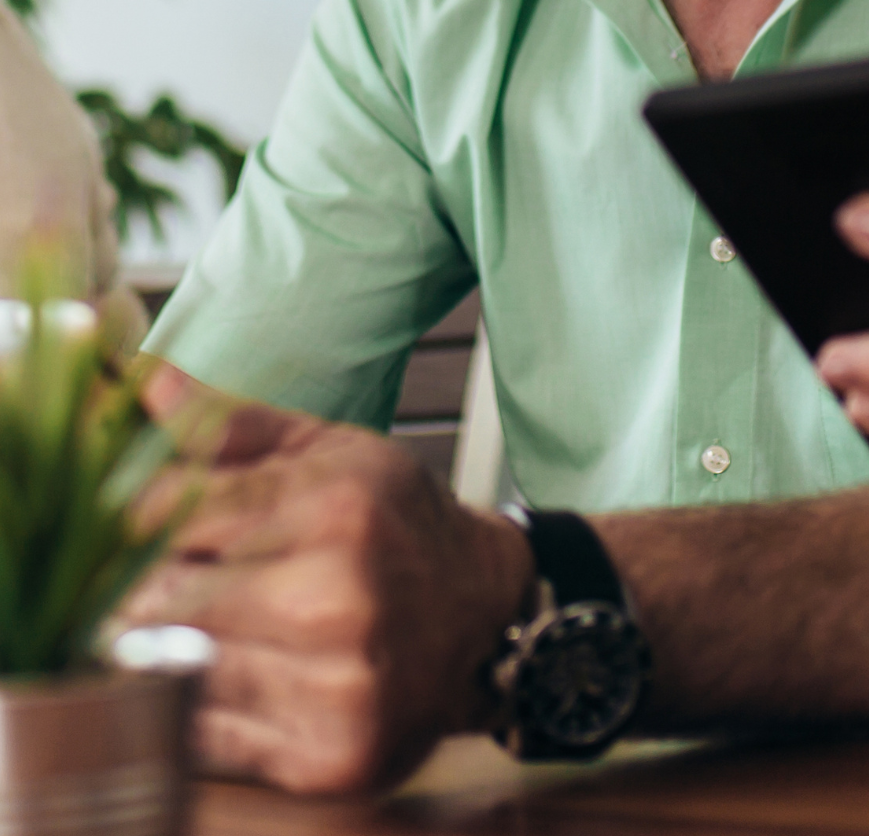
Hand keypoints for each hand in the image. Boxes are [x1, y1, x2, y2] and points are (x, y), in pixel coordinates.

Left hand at [118, 366, 531, 794]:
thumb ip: (229, 424)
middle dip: (136, 590)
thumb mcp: (328, 452)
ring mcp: (334, 682)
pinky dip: (197, 711)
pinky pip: (206, 739)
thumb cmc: (395, 523)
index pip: (166, 509)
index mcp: (336, 504)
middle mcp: (337, 594)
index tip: (118, 520)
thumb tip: (141, 380)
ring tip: (190, 630)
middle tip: (148, 582)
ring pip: (172, 673)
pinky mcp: (326, 754)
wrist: (484, 615)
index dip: (124, 516)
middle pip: (157, 598)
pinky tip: (228, 679)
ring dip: (159, 654)